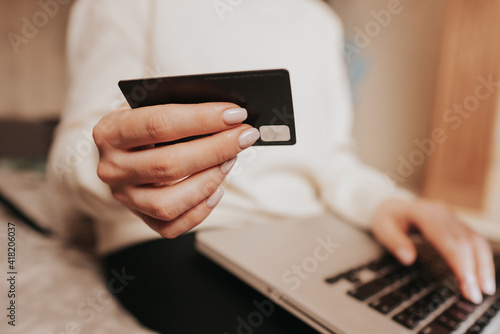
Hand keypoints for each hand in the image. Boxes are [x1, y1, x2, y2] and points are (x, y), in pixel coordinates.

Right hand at [92, 102, 259, 237]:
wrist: (124, 147)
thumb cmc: (147, 122)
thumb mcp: (154, 105)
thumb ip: (182, 106)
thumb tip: (229, 115)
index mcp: (111, 131)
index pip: (158, 125)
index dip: (202, 119)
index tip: (236, 114)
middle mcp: (112, 167)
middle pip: (168, 165)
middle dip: (216, 149)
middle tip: (244, 136)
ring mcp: (124, 197)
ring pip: (168, 203)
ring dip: (208, 181)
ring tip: (230, 160)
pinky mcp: (139, 216)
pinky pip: (172, 225)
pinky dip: (200, 210)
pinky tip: (216, 190)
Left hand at [371, 198, 495, 303]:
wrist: (393, 205)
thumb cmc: (387, 218)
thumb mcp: (382, 227)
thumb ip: (394, 242)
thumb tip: (408, 258)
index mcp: (425, 214)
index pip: (448, 240)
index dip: (460, 263)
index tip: (466, 284)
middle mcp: (443, 214)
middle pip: (465, 241)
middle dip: (474, 269)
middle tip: (476, 295)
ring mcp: (452, 218)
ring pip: (475, 240)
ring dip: (483, 265)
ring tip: (485, 289)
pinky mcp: (457, 225)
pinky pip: (474, 241)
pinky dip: (482, 259)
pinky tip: (482, 276)